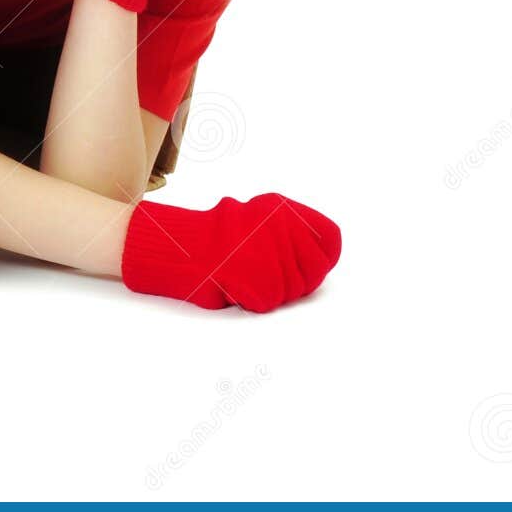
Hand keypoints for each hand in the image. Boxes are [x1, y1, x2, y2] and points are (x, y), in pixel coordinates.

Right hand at [120, 193, 342, 312]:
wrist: (182, 250)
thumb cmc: (217, 236)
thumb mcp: (257, 216)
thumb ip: (290, 228)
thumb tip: (325, 250)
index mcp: (281, 210)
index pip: (329, 237)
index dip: (324, 253)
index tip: (314, 260)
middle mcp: (281, 231)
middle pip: (314, 271)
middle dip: (297, 278)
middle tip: (270, 273)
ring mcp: (272, 259)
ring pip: (293, 290)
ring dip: (274, 290)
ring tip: (246, 276)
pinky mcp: (261, 286)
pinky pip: (270, 301)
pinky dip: (253, 299)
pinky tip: (236, 286)